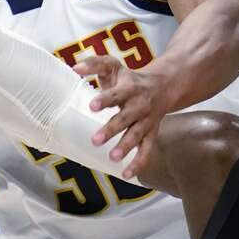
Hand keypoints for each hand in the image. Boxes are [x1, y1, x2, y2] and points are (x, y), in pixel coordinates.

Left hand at [72, 54, 170, 179]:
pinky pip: (146, 150)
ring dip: (126, 147)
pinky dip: (139, 163)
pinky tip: (127, 174)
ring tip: (113, 158)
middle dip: (112, 129)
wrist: (163, 86)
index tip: (92, 106)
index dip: (105, 100)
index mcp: (129, 88)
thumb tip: (74, 67)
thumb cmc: (130, 78)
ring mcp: (146, 121)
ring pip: (137, 135)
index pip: (116, 94)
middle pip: (126, 118)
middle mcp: (139, 105)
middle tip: (96, 140)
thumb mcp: (114, 66)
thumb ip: (94, 64)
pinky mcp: (151, 134)